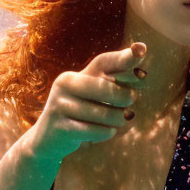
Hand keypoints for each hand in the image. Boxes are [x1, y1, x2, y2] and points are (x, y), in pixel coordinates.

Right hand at [28, 42, 146, 162]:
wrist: (48, 139)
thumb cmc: (81, 113)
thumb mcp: (94, 95)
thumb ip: (115, 82)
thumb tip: (142, 73)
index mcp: (76, 75)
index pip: (103, 62)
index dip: (124, 58)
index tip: (141, 50)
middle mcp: (65, 85)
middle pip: (106, 87)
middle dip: (125, 96)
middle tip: (132, 101)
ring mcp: (59, 105)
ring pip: (103, 113)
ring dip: (118, 119)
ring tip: (120, 119)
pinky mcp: (59, 127)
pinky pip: (93, 130)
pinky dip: (106, 132)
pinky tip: (108, 131)